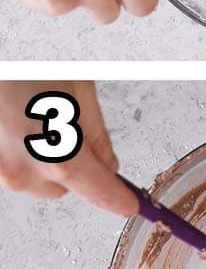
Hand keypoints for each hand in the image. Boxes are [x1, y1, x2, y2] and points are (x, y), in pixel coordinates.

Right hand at [0, 81, 136, 214]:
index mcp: (57, 156)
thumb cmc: (22, 64)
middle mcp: (22, 172)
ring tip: (29, 114)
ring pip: (31, 179)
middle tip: (62, 122)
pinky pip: (7, 167)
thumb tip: (109, 164)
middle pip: (62, 187)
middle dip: (71, 165)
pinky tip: (11, 120)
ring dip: (38, 158)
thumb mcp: (77, 89)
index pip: (100, 191)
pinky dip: (13, 151)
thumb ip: (96, 134)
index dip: (119, 199)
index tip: (130, 205)